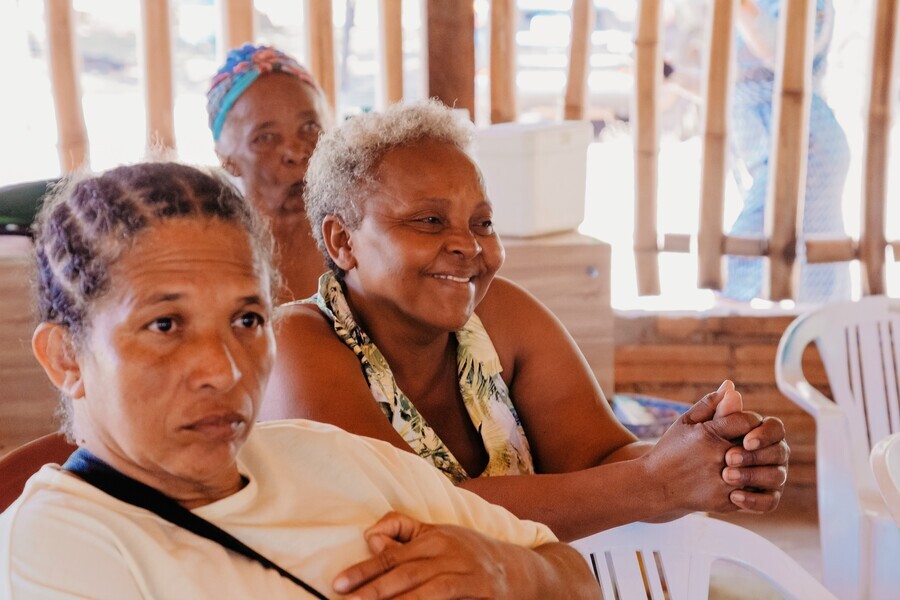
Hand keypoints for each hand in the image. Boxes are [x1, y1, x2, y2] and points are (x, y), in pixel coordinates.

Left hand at [333, 512, 559, 598]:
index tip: (339, 583)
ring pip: (424, 590)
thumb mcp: (442, 538)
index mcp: (435, 536)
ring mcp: (466, 572)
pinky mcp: (480, 591)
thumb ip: (406, 535)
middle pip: (403, 572)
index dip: (365, 568)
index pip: (392, 552)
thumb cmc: (473, 556)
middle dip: (371, 589)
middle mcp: (449, 550)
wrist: (525, 572)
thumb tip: (370, 537)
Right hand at [645, 391, 763, 514]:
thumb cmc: (671, 449)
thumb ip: (710, 404)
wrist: (655, 485)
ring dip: (756, 465)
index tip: (745, 424)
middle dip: (755, 444)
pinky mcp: (723, 502)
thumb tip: (731, 386)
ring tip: (747, 461)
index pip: (747, 422)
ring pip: (757, 472)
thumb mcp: (685, 422)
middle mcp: (717, 458)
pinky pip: (751, 493)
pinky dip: (751, 485)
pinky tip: (743, 478)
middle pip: (755, 447)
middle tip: (749, 443)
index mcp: (708, 434)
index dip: (751, 421)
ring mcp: (721, 482)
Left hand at [688, 381, 789, 512]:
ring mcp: (768, 476)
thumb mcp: (698, 427)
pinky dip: (754, 500)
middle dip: (756, 456)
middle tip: (729, 459)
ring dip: (753, 476)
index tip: (744, 440)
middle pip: (780, 452)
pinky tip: (733, 496)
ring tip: (726, 477)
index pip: (775, 428)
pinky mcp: (761, 498)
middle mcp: (769, 453)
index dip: (763, 433)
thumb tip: (730, 387)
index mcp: (757, 431)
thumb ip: (717, 410)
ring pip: (777, 477)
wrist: (674, 476)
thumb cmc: (688, 446)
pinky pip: (769, 502)